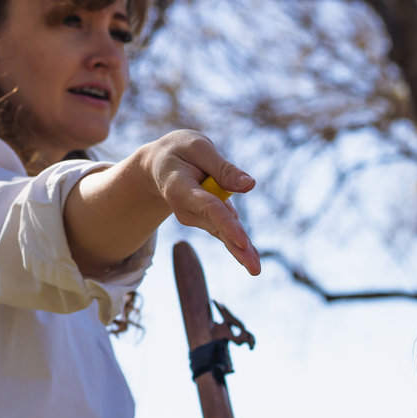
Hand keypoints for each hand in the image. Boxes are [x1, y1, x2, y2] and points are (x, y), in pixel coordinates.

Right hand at [139, 131, 260, 274]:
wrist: (160, 166)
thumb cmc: (180, 152)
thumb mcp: (198, 147)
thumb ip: (222, 167)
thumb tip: (250, 185)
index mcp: (181, 189)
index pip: (208, 207)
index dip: (226, 223)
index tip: (242, 242)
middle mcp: (187, 210)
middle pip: (217, 229)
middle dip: (237, 249)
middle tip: (255, 269)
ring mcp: (196, 219)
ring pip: (224, 233)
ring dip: (243, 250)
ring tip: (256, 269)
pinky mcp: (206, 221)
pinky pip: (226, 232)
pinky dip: (240, 245)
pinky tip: (253, 259)